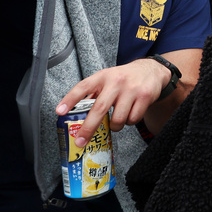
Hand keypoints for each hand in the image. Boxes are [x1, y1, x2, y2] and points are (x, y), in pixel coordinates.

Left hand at [55, 59, 169, 144]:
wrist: (152, 70)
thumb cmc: (124, 77)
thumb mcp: (107, 78)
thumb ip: (94, 93)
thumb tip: (76, 113)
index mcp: (103, 77)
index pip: (83, 87)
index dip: (70, 99)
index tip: (59, 112)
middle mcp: (116, 82)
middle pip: (99, 109)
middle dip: (88, 128)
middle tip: (80, 141)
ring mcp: (131, 89)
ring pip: (118, 119)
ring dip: (115, 126)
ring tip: (117, 120)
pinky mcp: (145, 97)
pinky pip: (133, 120)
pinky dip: (129, 122)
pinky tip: (130, 114)